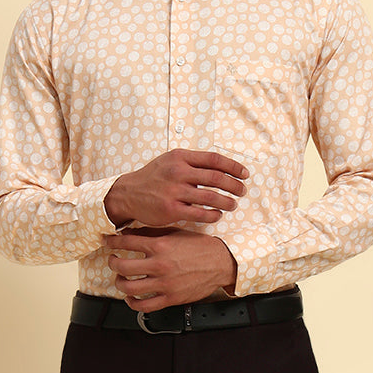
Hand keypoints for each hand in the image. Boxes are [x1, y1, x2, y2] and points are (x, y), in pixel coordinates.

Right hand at [104, 150, 247, 228]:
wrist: (128, 193)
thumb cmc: (153, 178)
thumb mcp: (170, 160)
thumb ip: (192, 162)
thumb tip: (221, 166)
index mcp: (181, 157)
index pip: (214, 159)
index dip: (233, 167)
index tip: (244, 174)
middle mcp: (178, 172)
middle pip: (216, 178)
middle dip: (234, 185)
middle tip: (242, 191)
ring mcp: (175, 191)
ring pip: (211, 197)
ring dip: (227, 201)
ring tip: (233, 204)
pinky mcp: (171, 210)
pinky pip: (200, 213)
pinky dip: (213, 214)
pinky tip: (217, 215)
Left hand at [105, 228, 237, 310]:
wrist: (221, 262)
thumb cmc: (200, 247)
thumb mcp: (176, 233)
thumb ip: (152, 233)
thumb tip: (129, 233)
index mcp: (160, 245)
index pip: (125, 242)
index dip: (111, 242)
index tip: (107, 242)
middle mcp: (159, 264)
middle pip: (122, 266)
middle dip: (113, 263)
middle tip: (113, 261)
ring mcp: (164, 283)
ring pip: (129, 287)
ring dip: (119, 283)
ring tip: (121, 279)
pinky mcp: (170, 298)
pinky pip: (144, 305)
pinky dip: (132, 302)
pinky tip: (131, 297)